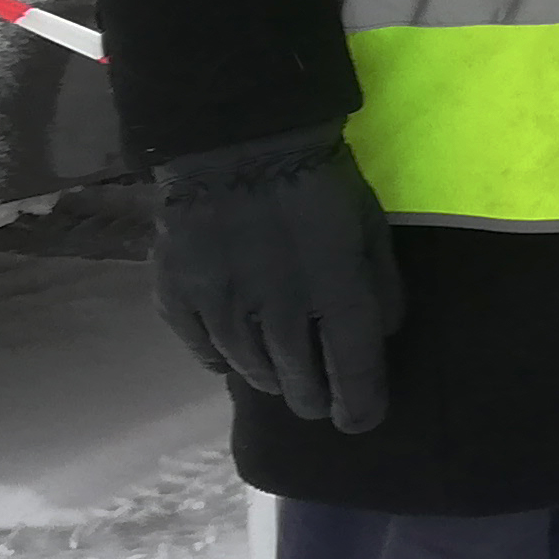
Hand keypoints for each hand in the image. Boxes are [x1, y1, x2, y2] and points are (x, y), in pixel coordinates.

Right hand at [152, 135, 402, 431]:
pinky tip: (232, 352)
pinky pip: (203, 350)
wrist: (236, 138)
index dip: (360, 406)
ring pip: (252, 372)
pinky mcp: (178, 299)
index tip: (360, 420)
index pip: (354, 374)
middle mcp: (279, 316)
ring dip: (272, 376)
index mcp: (337, 295)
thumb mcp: (370, 226)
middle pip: (298, 384)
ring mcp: (223, 311)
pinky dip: (222, 357)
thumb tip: (378, 337)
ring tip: (281, 371)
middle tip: (319, 396)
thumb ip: (380, 285)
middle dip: (314, 397)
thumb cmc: (318, 178)